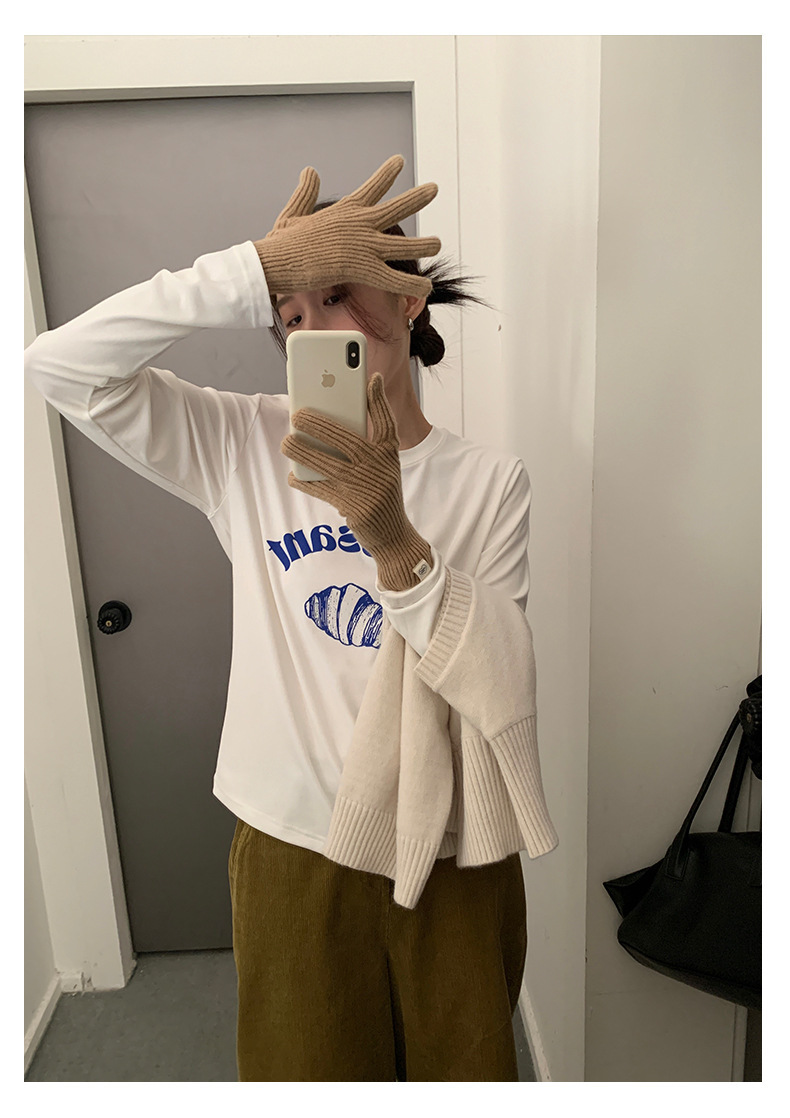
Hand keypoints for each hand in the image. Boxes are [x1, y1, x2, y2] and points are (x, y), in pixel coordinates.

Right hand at [255, 155, 440, 298]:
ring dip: (424, 244)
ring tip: (438, 243)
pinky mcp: (363, 268)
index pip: (372, 187)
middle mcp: (360, 223)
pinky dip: (412, 283)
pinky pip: (395, 278)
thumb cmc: (282, 242)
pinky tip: (427, 285)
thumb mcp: (294, 212)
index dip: (387, 173)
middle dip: (417, 197)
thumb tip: (310, 170)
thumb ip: (306, 192)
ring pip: (404, 245)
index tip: (399, 161)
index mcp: (345, 210)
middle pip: (397, 207)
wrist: (276, 261)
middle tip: (434, 188)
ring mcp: (364, 245)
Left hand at [280, 373, 431, 589]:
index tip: (372, 378)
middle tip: (297, 414)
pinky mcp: (354, 506)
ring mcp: (366, 487)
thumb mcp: (383, 466)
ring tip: (286, 442)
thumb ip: (367, 443)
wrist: (393, 534)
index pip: (385, 421)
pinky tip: (292, 475)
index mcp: (388, 453)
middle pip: (346, 438)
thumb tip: (334, 421)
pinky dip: (304, 482)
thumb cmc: (381, 493)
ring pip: (328, 463)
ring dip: (303, 451)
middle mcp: (380, 467)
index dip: (379, 399)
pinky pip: (322, 489)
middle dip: (318, 424)